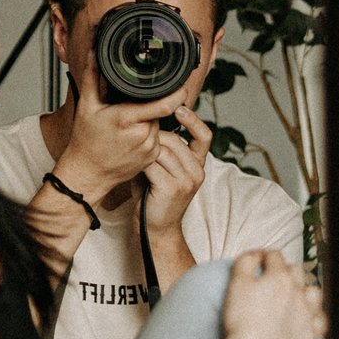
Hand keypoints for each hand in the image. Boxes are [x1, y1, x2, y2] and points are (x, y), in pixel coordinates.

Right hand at [51, 79, 169, 199]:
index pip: (163, 105)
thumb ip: (93, 76)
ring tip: (127, 127)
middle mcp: (142, 135)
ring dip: (149, 121)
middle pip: (159, 111)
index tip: (181, 85)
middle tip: (128, 111)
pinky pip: (157, 138)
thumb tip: (94, 52)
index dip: (176, 94)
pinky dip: (149, 135)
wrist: (88, 173)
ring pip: (159, 124)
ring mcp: (149, 149)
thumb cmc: (86, 140)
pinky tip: (131, 139)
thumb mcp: (87, 105)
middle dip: (149, 107)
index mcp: (127, 119)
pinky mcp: (152, 158)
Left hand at [139, 108, 211, 237]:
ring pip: (163, 150)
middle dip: (154, 137)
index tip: (179, 108)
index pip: (204, 136)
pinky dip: (141, 163)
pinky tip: (134, 166)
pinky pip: (153, 164)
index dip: (193, 120)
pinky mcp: (172, 188)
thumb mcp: (162, 169)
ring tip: (134, 154)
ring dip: (146, 150)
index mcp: (198, 165)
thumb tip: (150, 120)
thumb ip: (162, 148)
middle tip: (137, 139)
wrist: (155, 230)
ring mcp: (187, 181)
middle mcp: (197, 172)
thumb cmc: (154, 196)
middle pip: (175, 140)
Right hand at [219, 248, 325, 338]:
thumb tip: (254, 256)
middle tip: (273, 277)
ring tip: (294, 294)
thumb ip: (245, 263)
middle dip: (284, 270)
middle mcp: (297, 292)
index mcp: (279, 278)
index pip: (275, 256)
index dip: (264, 256)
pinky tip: (308, 316)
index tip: (258, 260)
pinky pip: (321, 320)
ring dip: (305, 289)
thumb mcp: (236, 284)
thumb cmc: (243, 322)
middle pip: (296, 271)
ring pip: (314, 292)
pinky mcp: (309, 334)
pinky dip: (316, 315)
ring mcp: (306, 313)